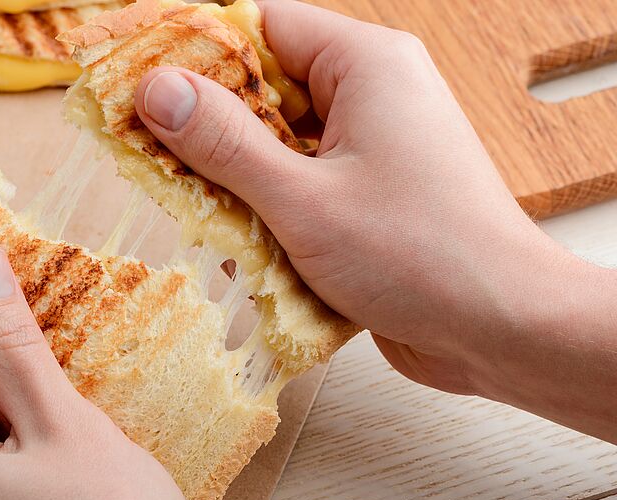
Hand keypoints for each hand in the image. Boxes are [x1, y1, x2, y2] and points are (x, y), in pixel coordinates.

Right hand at [134, 0, 616, 438]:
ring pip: (282, 146)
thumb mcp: (301, 198)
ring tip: (204, 216)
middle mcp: (374, 96)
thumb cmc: (413, 255)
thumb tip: (156, 89)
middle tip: (157, 162)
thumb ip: (224, 143)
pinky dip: (273, 213)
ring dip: (241, 183)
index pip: (263, 28)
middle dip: (214, 132)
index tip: (144, 87)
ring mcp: (376, 149)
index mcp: (366, 66)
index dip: (199, 54)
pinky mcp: (374, 196)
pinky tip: (251, 250)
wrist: (499, 326)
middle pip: (268, 90)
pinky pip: (306, 186)